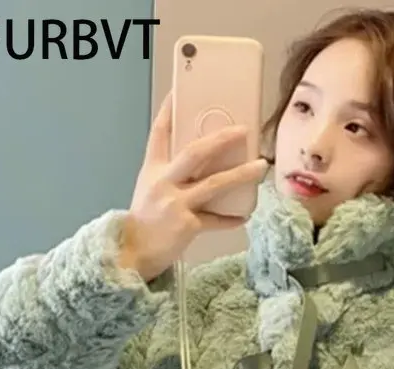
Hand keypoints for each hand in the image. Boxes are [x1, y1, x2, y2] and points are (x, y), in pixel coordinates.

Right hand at [119, 90, 268, 281]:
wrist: (132, 253)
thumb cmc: (145, 221)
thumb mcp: (150, 190)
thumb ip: (171, 174)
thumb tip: (205, 162)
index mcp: (152, 170)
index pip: (160, 133)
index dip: (170, 110)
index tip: (180, 90)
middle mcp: (163, 182)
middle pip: (195, 153)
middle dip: (221, 139)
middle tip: (243, 130)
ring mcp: (175, 204)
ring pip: (214, 184)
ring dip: (241, 174)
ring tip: (261, 166)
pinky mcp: (186, 225)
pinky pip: (215, 220)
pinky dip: (230, 219)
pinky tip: (244, 216)